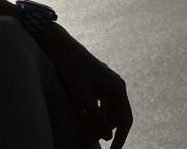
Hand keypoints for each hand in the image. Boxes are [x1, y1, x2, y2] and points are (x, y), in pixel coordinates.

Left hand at [44, 31, 133, 147]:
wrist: (61, 47)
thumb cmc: (73, 70)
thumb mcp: (84, 98)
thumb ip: (97, 118)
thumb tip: (109, 137)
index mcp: (118, 88)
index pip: (125, 120)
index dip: (120, 138)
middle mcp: (116, 86)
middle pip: (115, 116)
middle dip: (104, 131)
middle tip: (88, 142)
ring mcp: (107, 84)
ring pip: (107, 111)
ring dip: (97, 124)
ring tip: (84, 135)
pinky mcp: (97, 83)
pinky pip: (100, 104)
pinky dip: (93, 114)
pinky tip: (84, 121)